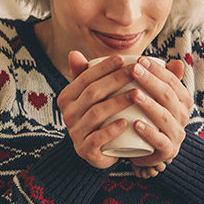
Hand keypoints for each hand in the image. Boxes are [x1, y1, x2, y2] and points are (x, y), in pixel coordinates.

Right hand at [56, 51, 141, 168]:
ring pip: (96, 113)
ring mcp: (75, 133)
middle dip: (116, 80)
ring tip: (136, 94)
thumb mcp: (90, 96)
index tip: (124, 59)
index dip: (104, 67)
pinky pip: (98, 138)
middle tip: (136, 72)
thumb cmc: (97, 117)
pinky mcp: (85, 150)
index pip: (86, 77)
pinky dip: (111, 130)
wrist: (96, 151)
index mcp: (67, 97)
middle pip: (93, 93)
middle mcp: (67, 114)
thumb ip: (85, 74)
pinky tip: (126, 122)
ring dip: (118, 102)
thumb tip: (74, 52)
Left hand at [127, 58, 192, 177]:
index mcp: (182, 100)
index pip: (172, 81)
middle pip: (168, 96)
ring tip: (133, 94)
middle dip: (151, 81)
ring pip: (164, 117)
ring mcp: (176, 134)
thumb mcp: (152, 97)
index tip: (139, 60)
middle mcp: (183, 116)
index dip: (157, 70)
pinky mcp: (167, 151)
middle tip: (133, 70)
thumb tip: (168, 61)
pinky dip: (148, 132)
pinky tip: (136, 124)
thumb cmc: (147, 117)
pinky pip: (159, 141)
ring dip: (149, 104)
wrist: (144, 150)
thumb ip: (155, 79)